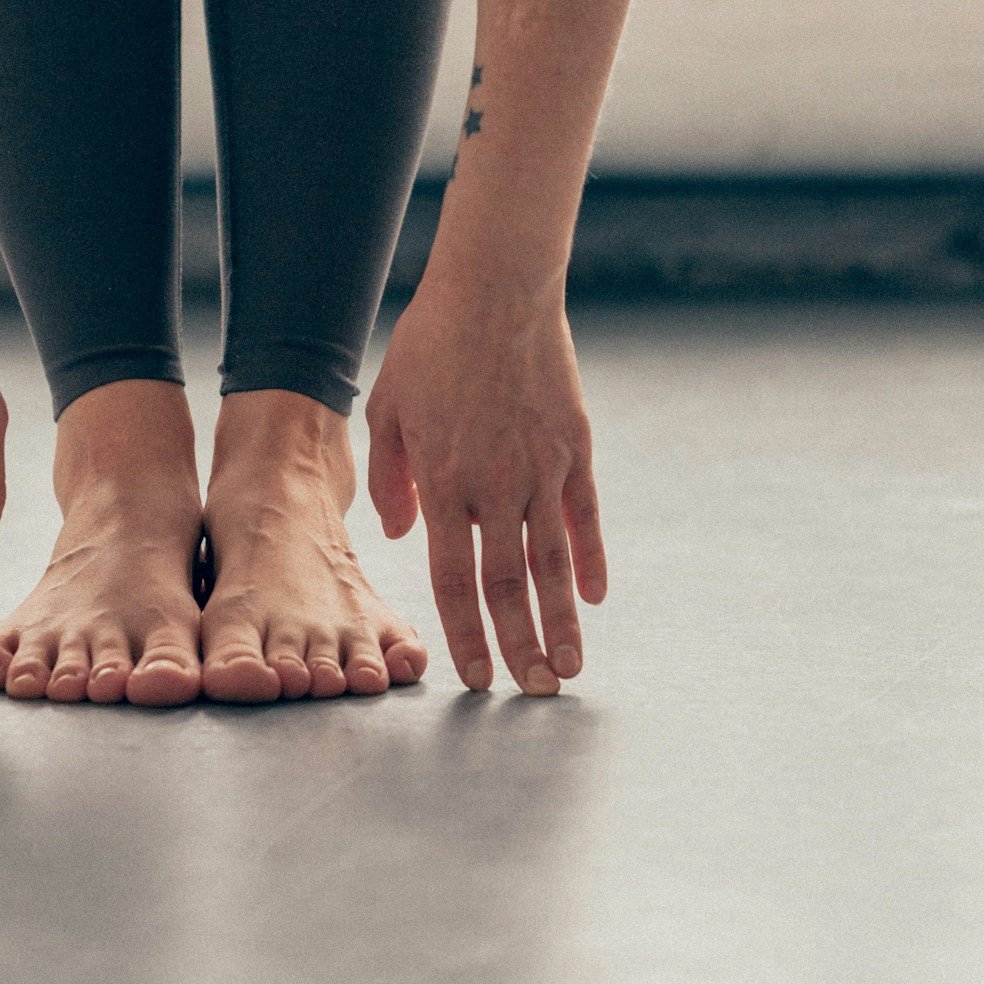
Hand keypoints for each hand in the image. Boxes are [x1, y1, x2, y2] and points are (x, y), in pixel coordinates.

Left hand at [365, 271, 606, 693]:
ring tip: (570, 669)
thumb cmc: (431, 345)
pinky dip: (591, 560)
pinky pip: (585, 518)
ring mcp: (541, 470)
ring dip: (561, 622)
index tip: (474, 680)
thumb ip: (394, 478)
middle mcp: (494, 487)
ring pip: (552, 564)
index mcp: (444, 484)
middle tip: (535, 694)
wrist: (497, 289)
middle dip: (520, 648)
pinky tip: (594, 599)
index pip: (452, 581)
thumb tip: (405, 535)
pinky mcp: (575, 449)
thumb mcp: (389, 409)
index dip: (465, 635)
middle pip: (508, 587)